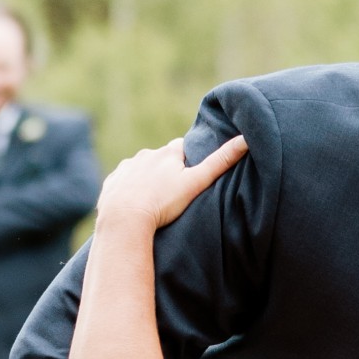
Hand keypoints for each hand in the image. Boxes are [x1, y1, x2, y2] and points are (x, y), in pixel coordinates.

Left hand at [95, 134, 247, 234]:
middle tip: (174, 191)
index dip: (189, 160)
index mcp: (168, 152)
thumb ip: (220, 162)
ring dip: (147, 179)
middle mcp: (146, 154)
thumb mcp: (196, 183)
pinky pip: (122, 182)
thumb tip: (246, 139)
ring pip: (141, 169)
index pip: (183, 148)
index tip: (191, 174)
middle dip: (167, 169)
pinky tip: (133, 204)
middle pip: (161, 158)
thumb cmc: (163, 203)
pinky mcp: (112, 182)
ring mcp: (126, 167)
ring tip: (153, 201)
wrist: (123, 219)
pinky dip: (128, 189)